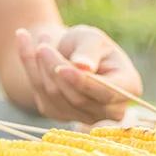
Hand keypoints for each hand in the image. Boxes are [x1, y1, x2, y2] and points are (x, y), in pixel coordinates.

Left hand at [16, 25, 142, 123]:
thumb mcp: (92, 38)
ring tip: (42, 41)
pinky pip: (41, 96)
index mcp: (128, 87)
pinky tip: (27, 45)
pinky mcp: (61, 116)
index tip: (61, 68)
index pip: (106, 93)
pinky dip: (30, 70)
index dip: (83, 83)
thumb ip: (89, 50)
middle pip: (78, 97)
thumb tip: (83, 66)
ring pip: (57, 97)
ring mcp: (86, 117)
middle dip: (56, 69)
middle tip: (43, 44)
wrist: (69, 51)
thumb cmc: (87, 43)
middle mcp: (111, 110)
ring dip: (41, 67)